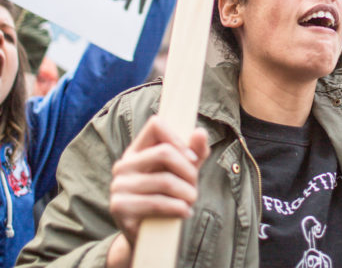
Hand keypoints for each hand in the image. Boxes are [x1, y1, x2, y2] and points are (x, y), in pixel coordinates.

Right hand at [109, 116, 208, 249]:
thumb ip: (194, 153)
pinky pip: (157, 203)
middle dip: (188, 170)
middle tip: (195, 185)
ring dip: (187, 192)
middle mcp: (124, 165)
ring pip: (165, 180)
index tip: (192, 158)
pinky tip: (184, 212)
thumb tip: (201, 132)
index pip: (156, 125)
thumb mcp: (184, 172)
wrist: (150, 238)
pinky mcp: (120, 208)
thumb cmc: (168, 197)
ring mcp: (119, 186)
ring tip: (191, 201)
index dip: (177, 137)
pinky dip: (178, 208)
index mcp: (137, 150)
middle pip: (164, 152)